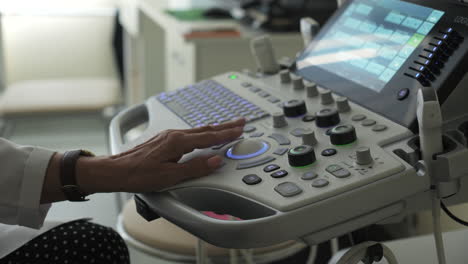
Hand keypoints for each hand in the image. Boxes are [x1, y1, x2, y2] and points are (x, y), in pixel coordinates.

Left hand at [77, 119, 245, 193]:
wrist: (116, 171)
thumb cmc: (138, 174)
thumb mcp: (170, 176)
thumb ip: (195, 167)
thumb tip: (215, 161)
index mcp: (178, 142)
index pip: (209, 137)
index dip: (227, 134)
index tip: (240, 130)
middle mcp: (174, 135)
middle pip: (206, 129)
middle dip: (225, 126)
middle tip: (241, 122)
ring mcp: (168, 136)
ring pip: (198, 130)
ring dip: (215, 128)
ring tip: (227, 126)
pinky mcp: (164, 140)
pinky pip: (190, 133)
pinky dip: (203, 132)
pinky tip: (203, 134)